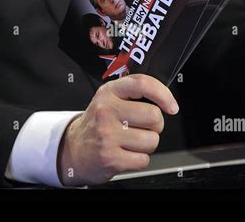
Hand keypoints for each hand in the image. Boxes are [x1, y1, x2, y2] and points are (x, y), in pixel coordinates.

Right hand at [57, 74, 178, 185]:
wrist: (73, 149)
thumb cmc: (98, 123)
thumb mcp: (109, 99)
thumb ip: (133, 92)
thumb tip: (166, 99)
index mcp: (109, 92)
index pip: (142, 84)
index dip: (163, 94)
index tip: (171, 106)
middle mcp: (106, 111)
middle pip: (154, 116)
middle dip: (155, 125)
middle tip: (143, 127)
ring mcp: (107, 136)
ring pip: (152, 140)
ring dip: (147, 144)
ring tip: (131, 141)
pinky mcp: (110, 158)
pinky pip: (144, 160)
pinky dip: (139, 159)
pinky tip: (126, 153)